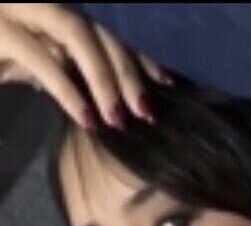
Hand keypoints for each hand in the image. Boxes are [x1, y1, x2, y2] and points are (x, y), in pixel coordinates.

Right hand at [0, 3, 169, 128]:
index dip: (135, 56)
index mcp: (49, 8)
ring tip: (119, 118)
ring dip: (103, 77)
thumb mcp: (20, 61)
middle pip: (97, 29)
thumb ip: (56, 66)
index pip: (103, 29)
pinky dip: (67, 88)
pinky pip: (41, 58)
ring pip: (76, 31)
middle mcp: (38, 0)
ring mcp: (15, 8)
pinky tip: (85, 117)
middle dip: (128, 70)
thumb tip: (94, 93)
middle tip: (147, 111)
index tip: (165, 83)